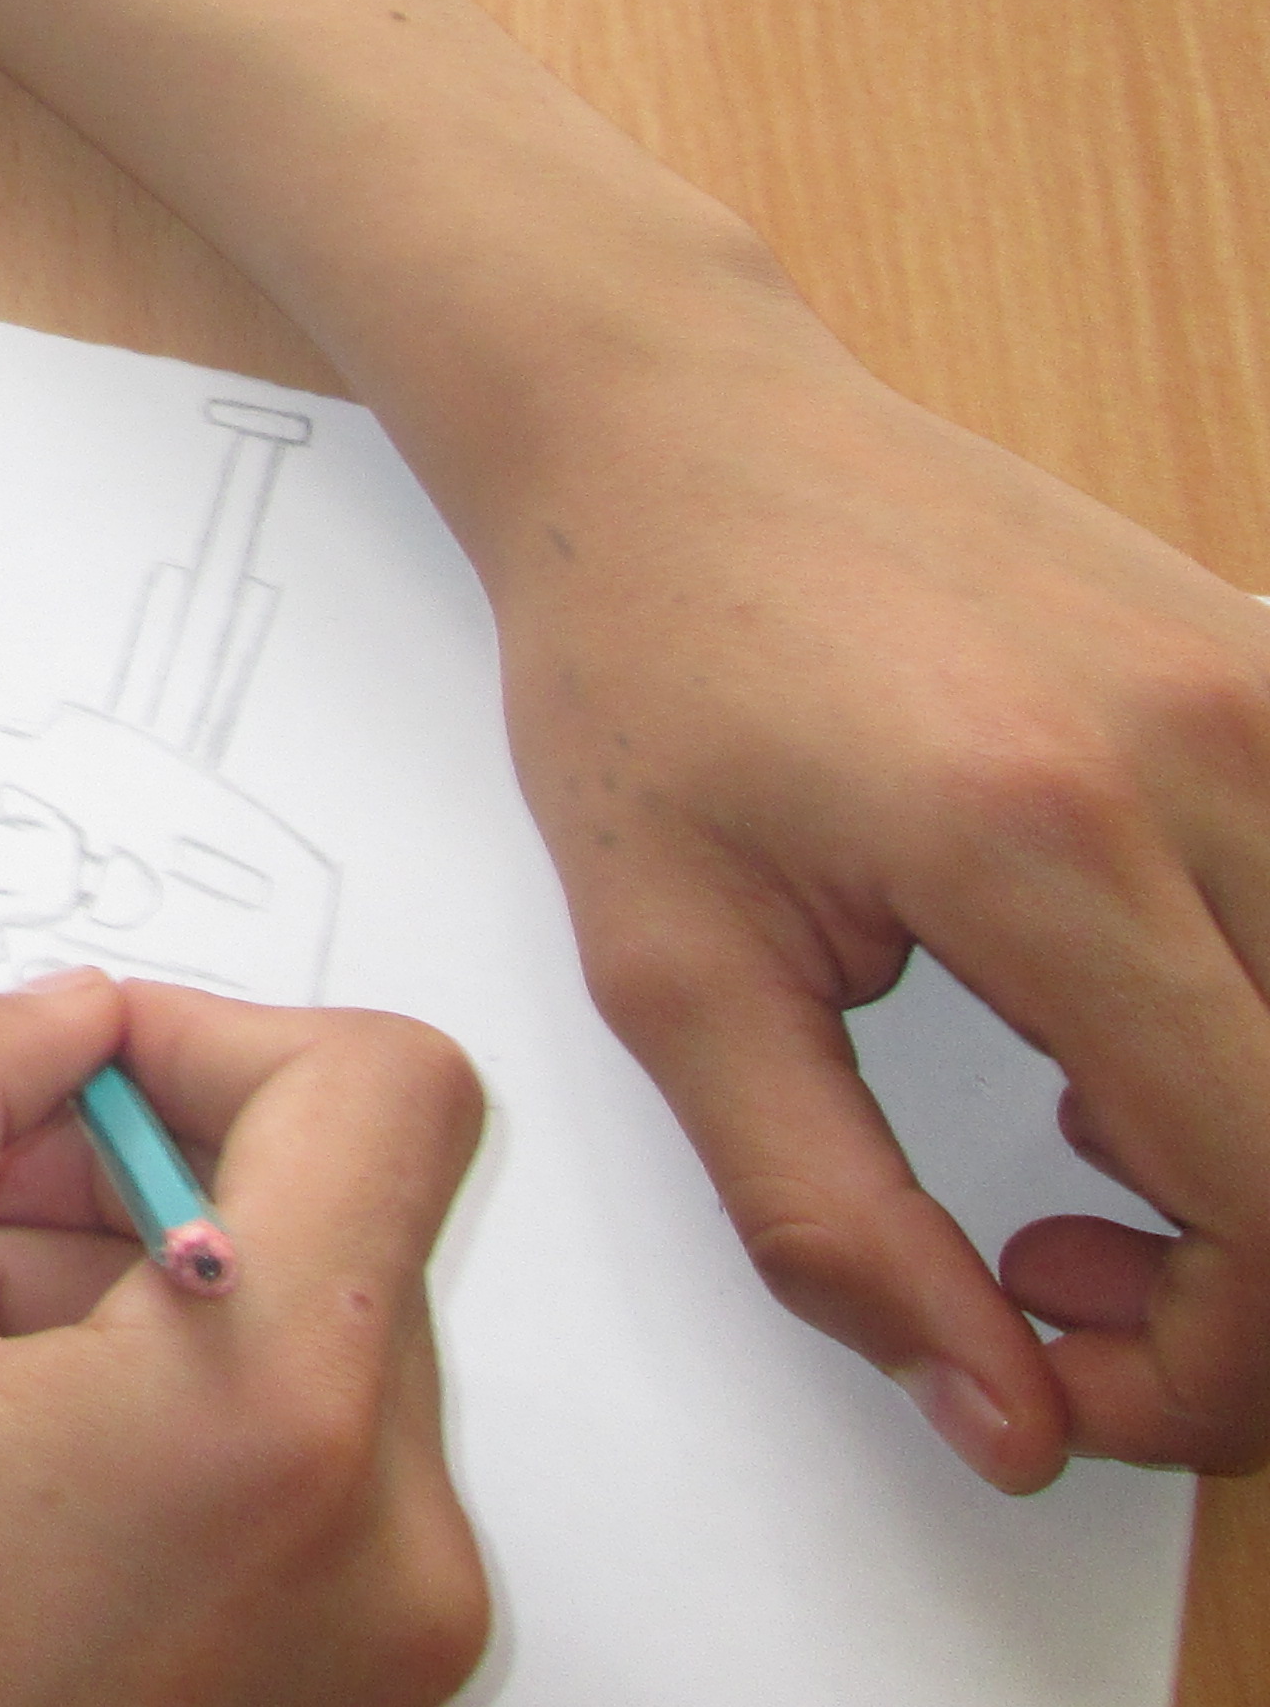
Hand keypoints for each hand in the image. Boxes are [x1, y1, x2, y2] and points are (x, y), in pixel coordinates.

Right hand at [0, 975, 486, 1706]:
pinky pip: (304, 1476)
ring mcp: (392, 1647)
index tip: (58, 1090)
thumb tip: (51, 1016)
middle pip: (329, 1219)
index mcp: (276, 1421)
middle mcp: (394, 1546)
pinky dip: (162, 1429)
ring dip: (124, 1311)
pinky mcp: (357, 1704)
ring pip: (304, 1343)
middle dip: (121, 1189)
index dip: (204, 1035)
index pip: (381, 1090)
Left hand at [466, 306, 1269, 1484]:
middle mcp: (1216, 752)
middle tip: (1047, 1269)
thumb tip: (1005, 1420)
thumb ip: (826, 1217)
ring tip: (1074, 1139)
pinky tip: (1123, 1020)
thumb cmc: (643, 661)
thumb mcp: (661, 967)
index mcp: (1043, 835)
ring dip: (1264, 1162)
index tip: (1058, 1370)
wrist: (667, 431)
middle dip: (1245, 1295)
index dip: (1208, 1361)